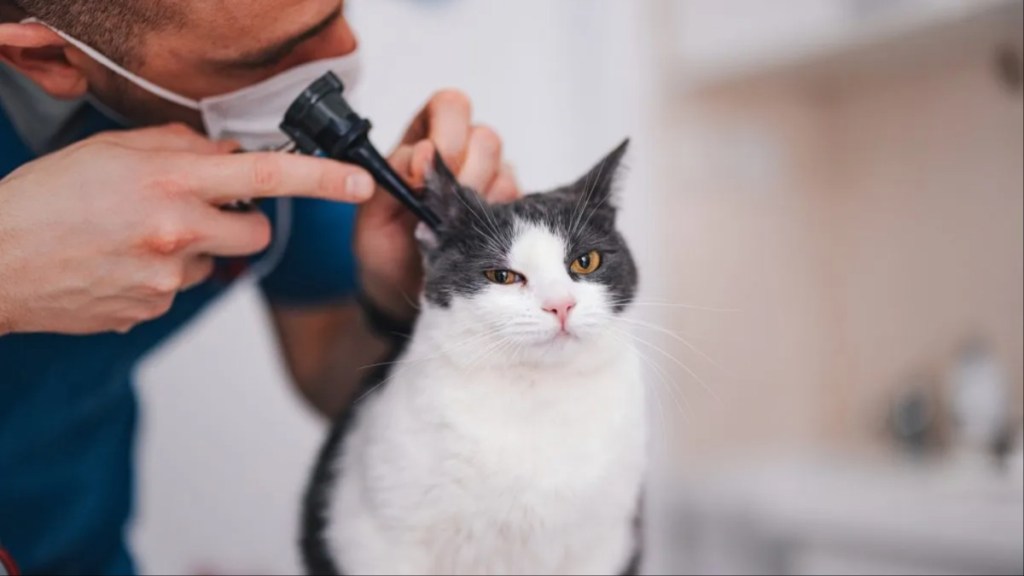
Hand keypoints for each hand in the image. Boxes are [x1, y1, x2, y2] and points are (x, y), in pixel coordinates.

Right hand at [0, 124, 375, 334]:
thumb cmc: (44, 199)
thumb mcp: (112, 151)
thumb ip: (180, 149)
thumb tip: (229, 156)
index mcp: (170, 183)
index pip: (266, 177)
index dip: (321, 180)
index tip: (359, 183)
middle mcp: (177, 233)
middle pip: (257, 235)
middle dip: (242, 224)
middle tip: (198, 210)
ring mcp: (167, 279)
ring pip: (215, 262)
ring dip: (193, 248)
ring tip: (134, 237)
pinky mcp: (153, 310)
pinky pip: (180, 287)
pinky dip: (162, 274)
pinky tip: (120, 263)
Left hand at [354, 90, 520, 320]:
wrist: (402, 290)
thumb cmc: (384, 247)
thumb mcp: (371, 213)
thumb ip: (392, 176)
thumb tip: (422, 154)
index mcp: (422, 140)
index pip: (450, 106)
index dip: (445, 133)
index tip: (424, 173)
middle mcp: (461, 153)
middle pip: (485, 137)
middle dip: (464, 173)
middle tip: (442, 208)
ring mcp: (489, 181)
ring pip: (505, 170)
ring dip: (478, 200)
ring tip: (453, 228)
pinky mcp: (509, 209)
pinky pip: (516, 201)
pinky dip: (495, 219)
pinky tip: (472, 238)